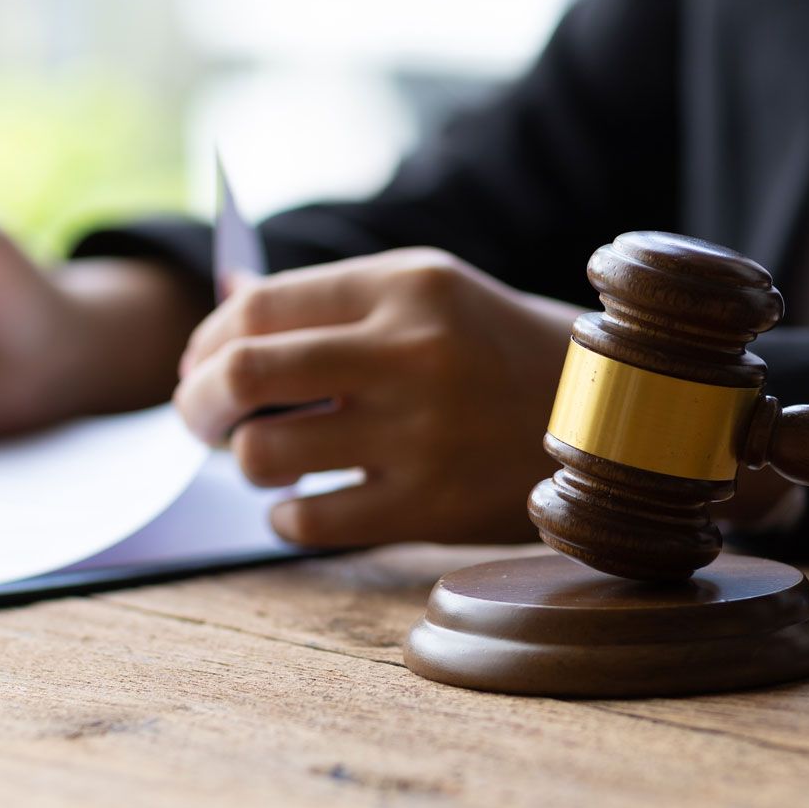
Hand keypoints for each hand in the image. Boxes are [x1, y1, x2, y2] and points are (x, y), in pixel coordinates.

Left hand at [174, 248, 582, 547]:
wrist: (611, 422)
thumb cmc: (496, 351)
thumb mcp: (429, 294)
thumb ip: (329, 299)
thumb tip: (223, 298)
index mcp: (407, 286)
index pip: (256, 306)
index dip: (206, 340)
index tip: (200, 365)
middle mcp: (411, 353)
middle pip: (242, 373)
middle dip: (197, 402)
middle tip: (201, 420)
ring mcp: (421, 434)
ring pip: (264, 453)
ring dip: (243, 460)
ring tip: (265, 458)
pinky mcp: (430, 507)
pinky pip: (308, 521)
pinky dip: (286, 515)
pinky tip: (307, 501)